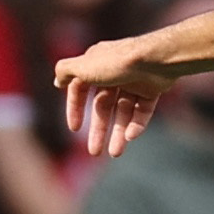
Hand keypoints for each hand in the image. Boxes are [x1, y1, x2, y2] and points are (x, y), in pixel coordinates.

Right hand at [57, 34, 182, 157]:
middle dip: (99, 130)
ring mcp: (135, 81)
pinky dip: (137, 124)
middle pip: (103, 106)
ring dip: (118, 133)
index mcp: (96, 65)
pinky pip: (142, 111)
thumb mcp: (83, 66)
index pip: (81, 89)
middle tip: (94, 152)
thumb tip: (57, 81)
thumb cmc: (117, 63)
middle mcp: (115, 73)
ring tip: (115, 153)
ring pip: (123, 112)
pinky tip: (131, 136)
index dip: (76, 108)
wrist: (156, 59)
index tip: (74, 128)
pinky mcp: (153, 89)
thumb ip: (66, 72)